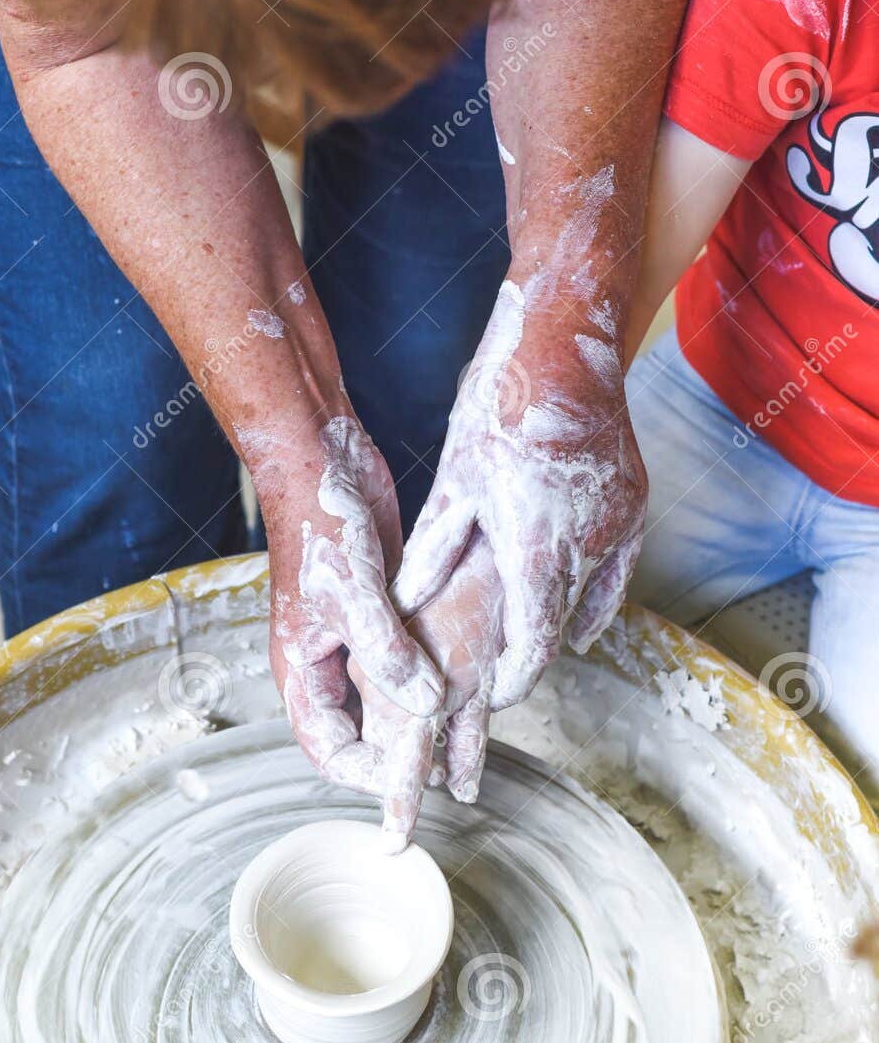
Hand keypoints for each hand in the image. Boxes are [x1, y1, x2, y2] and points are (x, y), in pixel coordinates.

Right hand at [259, 414, 442, 794]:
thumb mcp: (353, 596)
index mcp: (302, 670)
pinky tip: (469, 680)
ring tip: (465, 734)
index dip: (369, 775)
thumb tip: (428, 707)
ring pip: (389, 698)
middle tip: (450, 769)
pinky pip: (407, 659)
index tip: (412, 784)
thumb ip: (388, 655)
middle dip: (401, 754)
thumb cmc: (320, 525)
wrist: (321, 460)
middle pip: (362, 733)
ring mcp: (354, 638)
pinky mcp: (380, 612)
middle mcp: (326, 662)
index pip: (330, 751)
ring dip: (421, 716)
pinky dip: (432, 675)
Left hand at [394, 281, 646, 709]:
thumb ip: (436, 550)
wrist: (564, 344)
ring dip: (555, 617)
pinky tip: (573, 619)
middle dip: (526, 653)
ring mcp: (619, 522)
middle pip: (558, 625)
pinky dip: (594, 596)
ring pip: (586, 595)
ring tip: (519, 638)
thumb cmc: (499, 407)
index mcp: (538, 542)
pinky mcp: (635, 504)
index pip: (533, 643)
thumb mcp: (454, 481)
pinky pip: (617, 570)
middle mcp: (588, 540)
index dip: (514, 680)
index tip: (493, 698)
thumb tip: (406, 604)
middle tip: (491, 675)